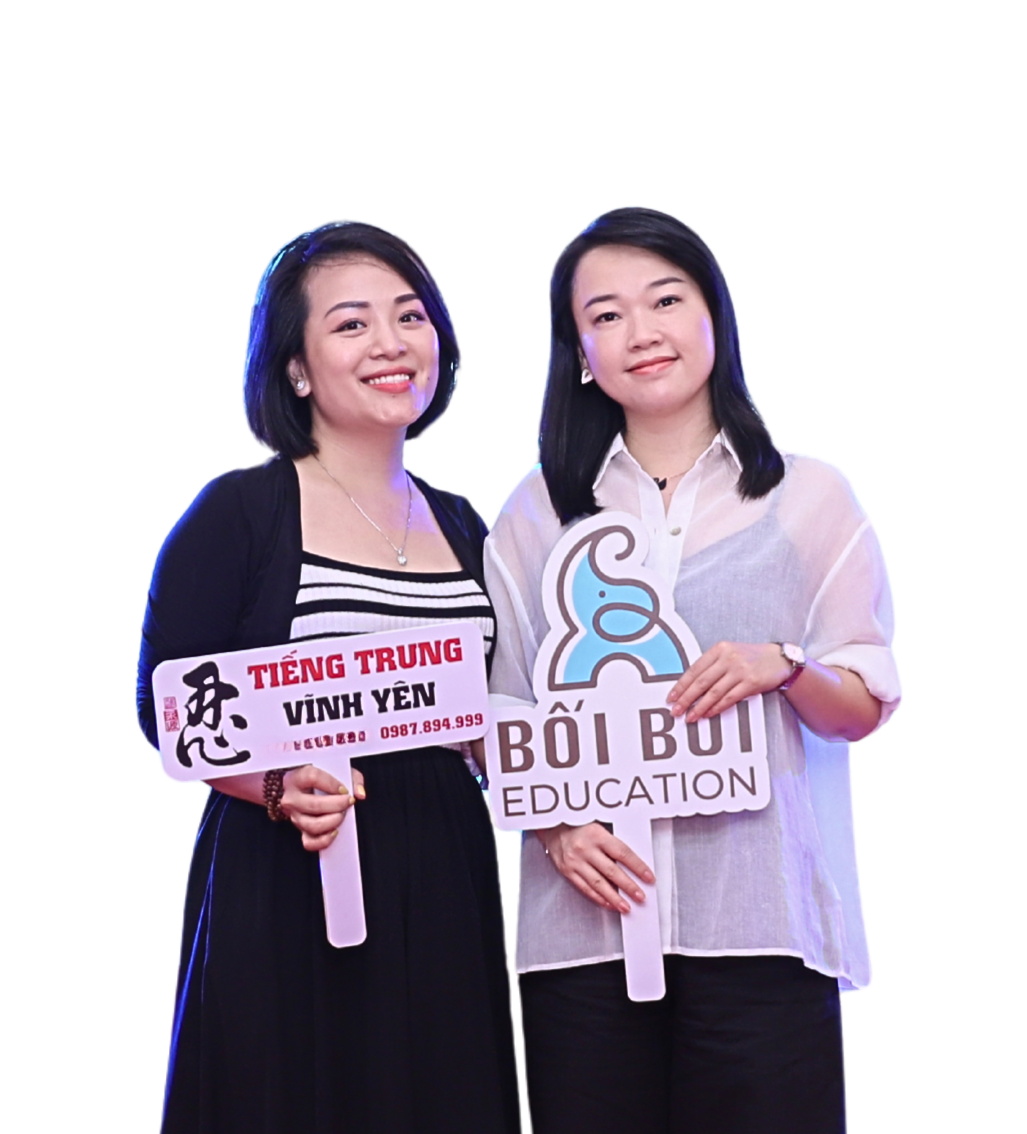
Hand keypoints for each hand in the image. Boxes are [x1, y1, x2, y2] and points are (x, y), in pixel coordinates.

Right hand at [281, 765, 365, 852]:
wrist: (308, 788)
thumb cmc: (323, 778)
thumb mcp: (338, 770)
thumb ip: (352, 778)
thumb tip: (359, 794)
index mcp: (297, 778)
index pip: (312, 778)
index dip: (332, 784)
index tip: (344, 789)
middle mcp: (292, 798)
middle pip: (314, 804)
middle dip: (337, 805)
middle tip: (347, 802)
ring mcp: (294, 816)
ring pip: (312, 825)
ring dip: (333, 821)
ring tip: (342, 814)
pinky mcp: (300, 830)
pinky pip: (309, 842)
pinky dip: (324, 840)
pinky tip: (335, 831)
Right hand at [536, 823, 653, 914]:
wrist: (552, 825)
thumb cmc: (578, 825)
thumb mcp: (599, 826)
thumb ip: (613, 842)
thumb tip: (634, 862)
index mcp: (597, 834)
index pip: (623, 853)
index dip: (638, 867)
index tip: (649, 877)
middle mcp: (586, 849)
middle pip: (612, 871)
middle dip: (629, 886)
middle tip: (641, 897)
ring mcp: (575, 861)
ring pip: (598, 884)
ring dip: (614, 898)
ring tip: (626, 907)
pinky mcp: (567, 871)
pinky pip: (585, 888)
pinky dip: (598, 898)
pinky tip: (608, 903)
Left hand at [667, 642, 790, 721]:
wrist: (780, 658)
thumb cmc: (751, 657)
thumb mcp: (729, 653)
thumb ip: (711, 665)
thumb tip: (689, 687)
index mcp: (719, 649)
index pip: (694, 669)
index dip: (680, 685)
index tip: (671, 697)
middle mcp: (728, 658)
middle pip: (701, 682)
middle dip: (685, 699)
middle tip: (675, 711)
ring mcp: (740, 670)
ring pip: (713, 692)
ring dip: (699, 707)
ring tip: (690, 717)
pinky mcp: (751, 682)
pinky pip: (729, 698)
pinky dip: (717, 708)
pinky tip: (708, 714)